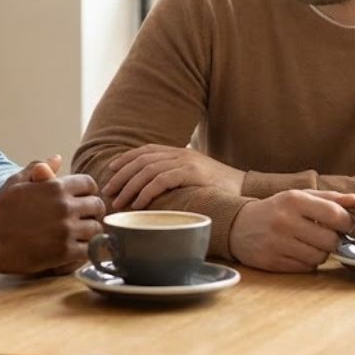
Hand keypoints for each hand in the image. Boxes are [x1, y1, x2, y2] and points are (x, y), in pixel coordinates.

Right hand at [0, 157, 105, 274]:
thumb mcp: (16, 182)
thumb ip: (38, 168)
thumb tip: (57, 158)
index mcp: (56, 186)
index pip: (89, 183)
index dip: (88, 191)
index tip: (82, 201)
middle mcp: (66, 206)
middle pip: (98, 206)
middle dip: (93, 212)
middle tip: (84, 220)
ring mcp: (67, 230)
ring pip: (96, 229)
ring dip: (90, 232)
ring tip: (80, 236)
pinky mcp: (65, 252)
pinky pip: (89, 250)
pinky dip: (86, 250)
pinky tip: (75, 250)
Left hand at [102, 144, 245, 209]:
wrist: (246, 189)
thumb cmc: (219, 189)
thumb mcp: (194, 178)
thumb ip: (175, 178)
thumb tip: (151, 192)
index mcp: (178, 152)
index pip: (145, 150)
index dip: (125, 159)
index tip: (110, 172)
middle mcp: (180, 153)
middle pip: (141, 159)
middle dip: (121, 175)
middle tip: (108, 192)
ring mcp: (186, 162)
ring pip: (147, 169)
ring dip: (129, 186)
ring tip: (119, 201)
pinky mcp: (192, 174)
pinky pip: (161, 180)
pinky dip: (146, 191)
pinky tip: (138, 203)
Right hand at [228, 189, 354, 272]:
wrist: (238, 225)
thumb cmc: (275, 210)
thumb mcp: (298, 197)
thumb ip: (329, 198)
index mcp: (293, 200)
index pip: (335, 215)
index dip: (349, 223)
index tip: (350, 226)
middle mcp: (284, 221)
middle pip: (330, 241)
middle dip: (334, 240)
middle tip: (327, 236)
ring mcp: (277, 243)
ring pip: (319, 258)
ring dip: (320, 253)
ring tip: (309, 243)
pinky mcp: (272, 262)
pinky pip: (305, 268)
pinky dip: (307, 263)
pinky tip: (297, 252)